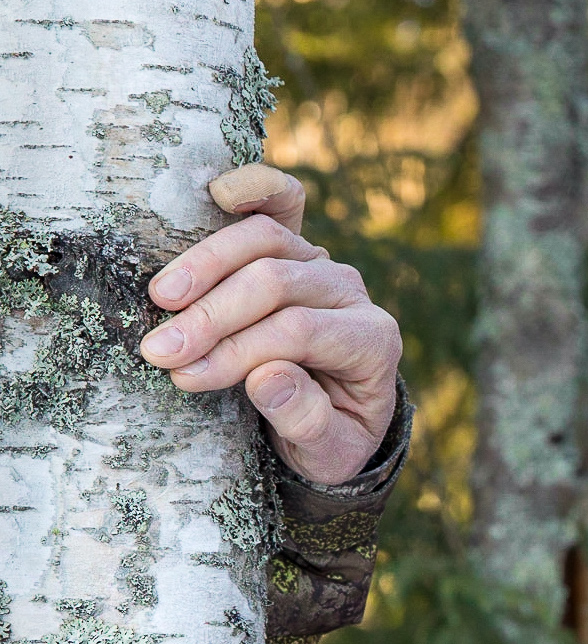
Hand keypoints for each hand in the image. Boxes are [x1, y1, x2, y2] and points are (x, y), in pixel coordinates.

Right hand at [140, 164, 402, 484]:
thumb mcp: (327, 452)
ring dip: (206, 265)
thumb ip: (305, 420)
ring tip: (160, 299)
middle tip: (158, 349)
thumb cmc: (331, 435)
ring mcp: (323, 264)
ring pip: (265, 242)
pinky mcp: (297, 246)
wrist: (341, 417)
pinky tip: (218, 194)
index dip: (237, 350)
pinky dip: (254, 190)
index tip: (185, 376)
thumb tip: (267, 377)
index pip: (298, 332)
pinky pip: (281, 204)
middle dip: (213, 316)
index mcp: (373, 342)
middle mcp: (352, 294)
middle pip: (277, 283)